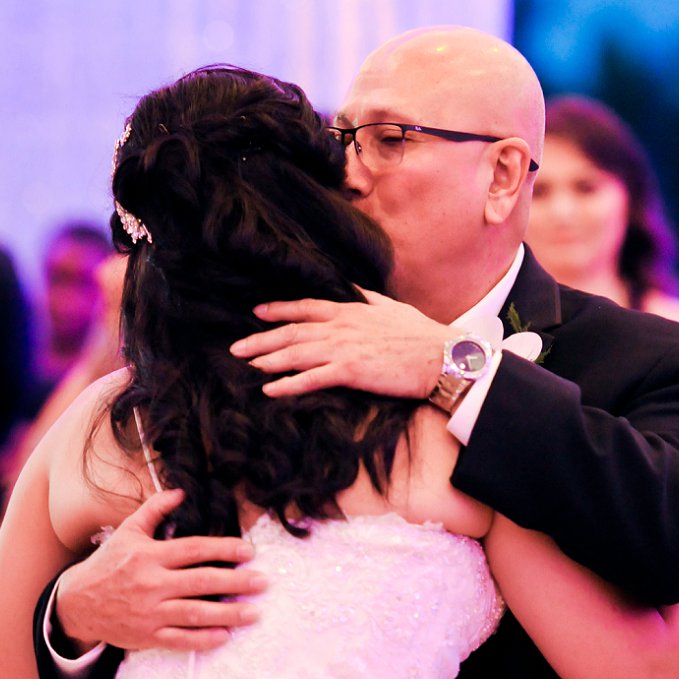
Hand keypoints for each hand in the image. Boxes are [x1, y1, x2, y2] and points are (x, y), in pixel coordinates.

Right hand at [54, 489, 265, 654]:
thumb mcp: (127, 531)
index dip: (224, 549)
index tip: (249, 552)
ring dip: (229, 614)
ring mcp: (150, 612)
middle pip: (201, 581)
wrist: (78, 602)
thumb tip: (181, 491)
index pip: (194, 549)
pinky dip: (204, 639)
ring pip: (196, 613)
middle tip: (263, 582)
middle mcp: (152, 583)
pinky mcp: (148, 635)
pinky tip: (225, 636)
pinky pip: (181, 639)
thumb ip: (154, 510)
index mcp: (149, 555)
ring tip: (255, 613)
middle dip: (236, 582)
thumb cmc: (108, 563)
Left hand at [229, 289, 452, 398]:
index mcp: (350, 310)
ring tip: (245, 365)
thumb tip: (353, 289)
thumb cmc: (422, 334)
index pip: (305, 306)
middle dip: (260, 339)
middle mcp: (341, 326)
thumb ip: (367, 298)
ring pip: (296, 352)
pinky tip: (270, 389)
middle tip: (235, 348)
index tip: (256, 313)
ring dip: (267, 360)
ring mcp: (344, 348)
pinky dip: (288, 384)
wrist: (443, 355)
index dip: (278, 309)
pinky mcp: (351, 371)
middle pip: (291, 331)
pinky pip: (312, 378)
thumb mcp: (391, 307)